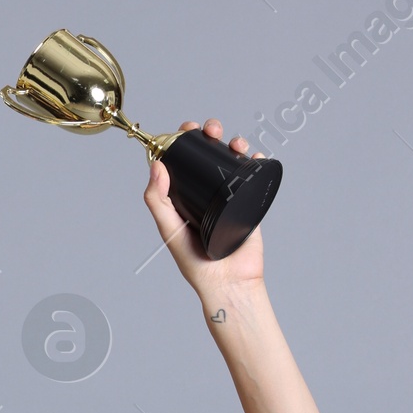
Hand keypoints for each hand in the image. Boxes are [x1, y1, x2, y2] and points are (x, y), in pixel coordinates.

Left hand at [142, 117, 266, 302]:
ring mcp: (230, 196)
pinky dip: (256, 159)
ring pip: (232, 160)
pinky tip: (254, 154)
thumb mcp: (170, 230)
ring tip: (235, 142)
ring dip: (234, 143)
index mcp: (185, 197)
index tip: (186, 129)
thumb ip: (158, 201)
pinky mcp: (249, 202)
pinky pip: (254, 175)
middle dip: (211, 135)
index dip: (184, 142)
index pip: (183, 162)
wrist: (228, 282)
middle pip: (209, 155)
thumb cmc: (195, 264)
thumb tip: (155, 166)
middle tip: (212, 129)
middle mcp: (207, 194)